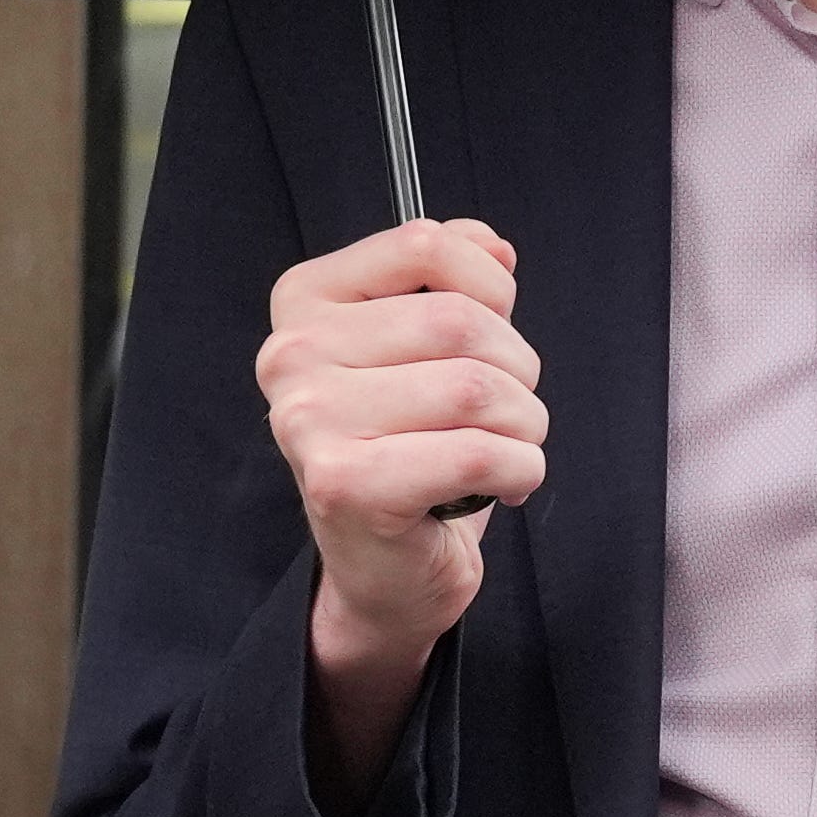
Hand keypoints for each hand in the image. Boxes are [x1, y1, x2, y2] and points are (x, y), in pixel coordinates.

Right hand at [262, 218, 543, 791]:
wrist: (385, 570)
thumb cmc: (413, 448)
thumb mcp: (428, 349)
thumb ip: (453, 282)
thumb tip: (494, 247)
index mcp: (306, 302)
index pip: (424, 246)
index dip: (490, 285)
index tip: (494, 329)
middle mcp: (291, 355)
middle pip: (461, 322)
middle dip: (518, 369)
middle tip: (510, 411)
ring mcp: (309, 421)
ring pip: (476, 387)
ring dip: (525, 424)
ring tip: (508, 449)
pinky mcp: (344, 485)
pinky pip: (479, 452)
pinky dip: (521, 469)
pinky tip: (506, 484)